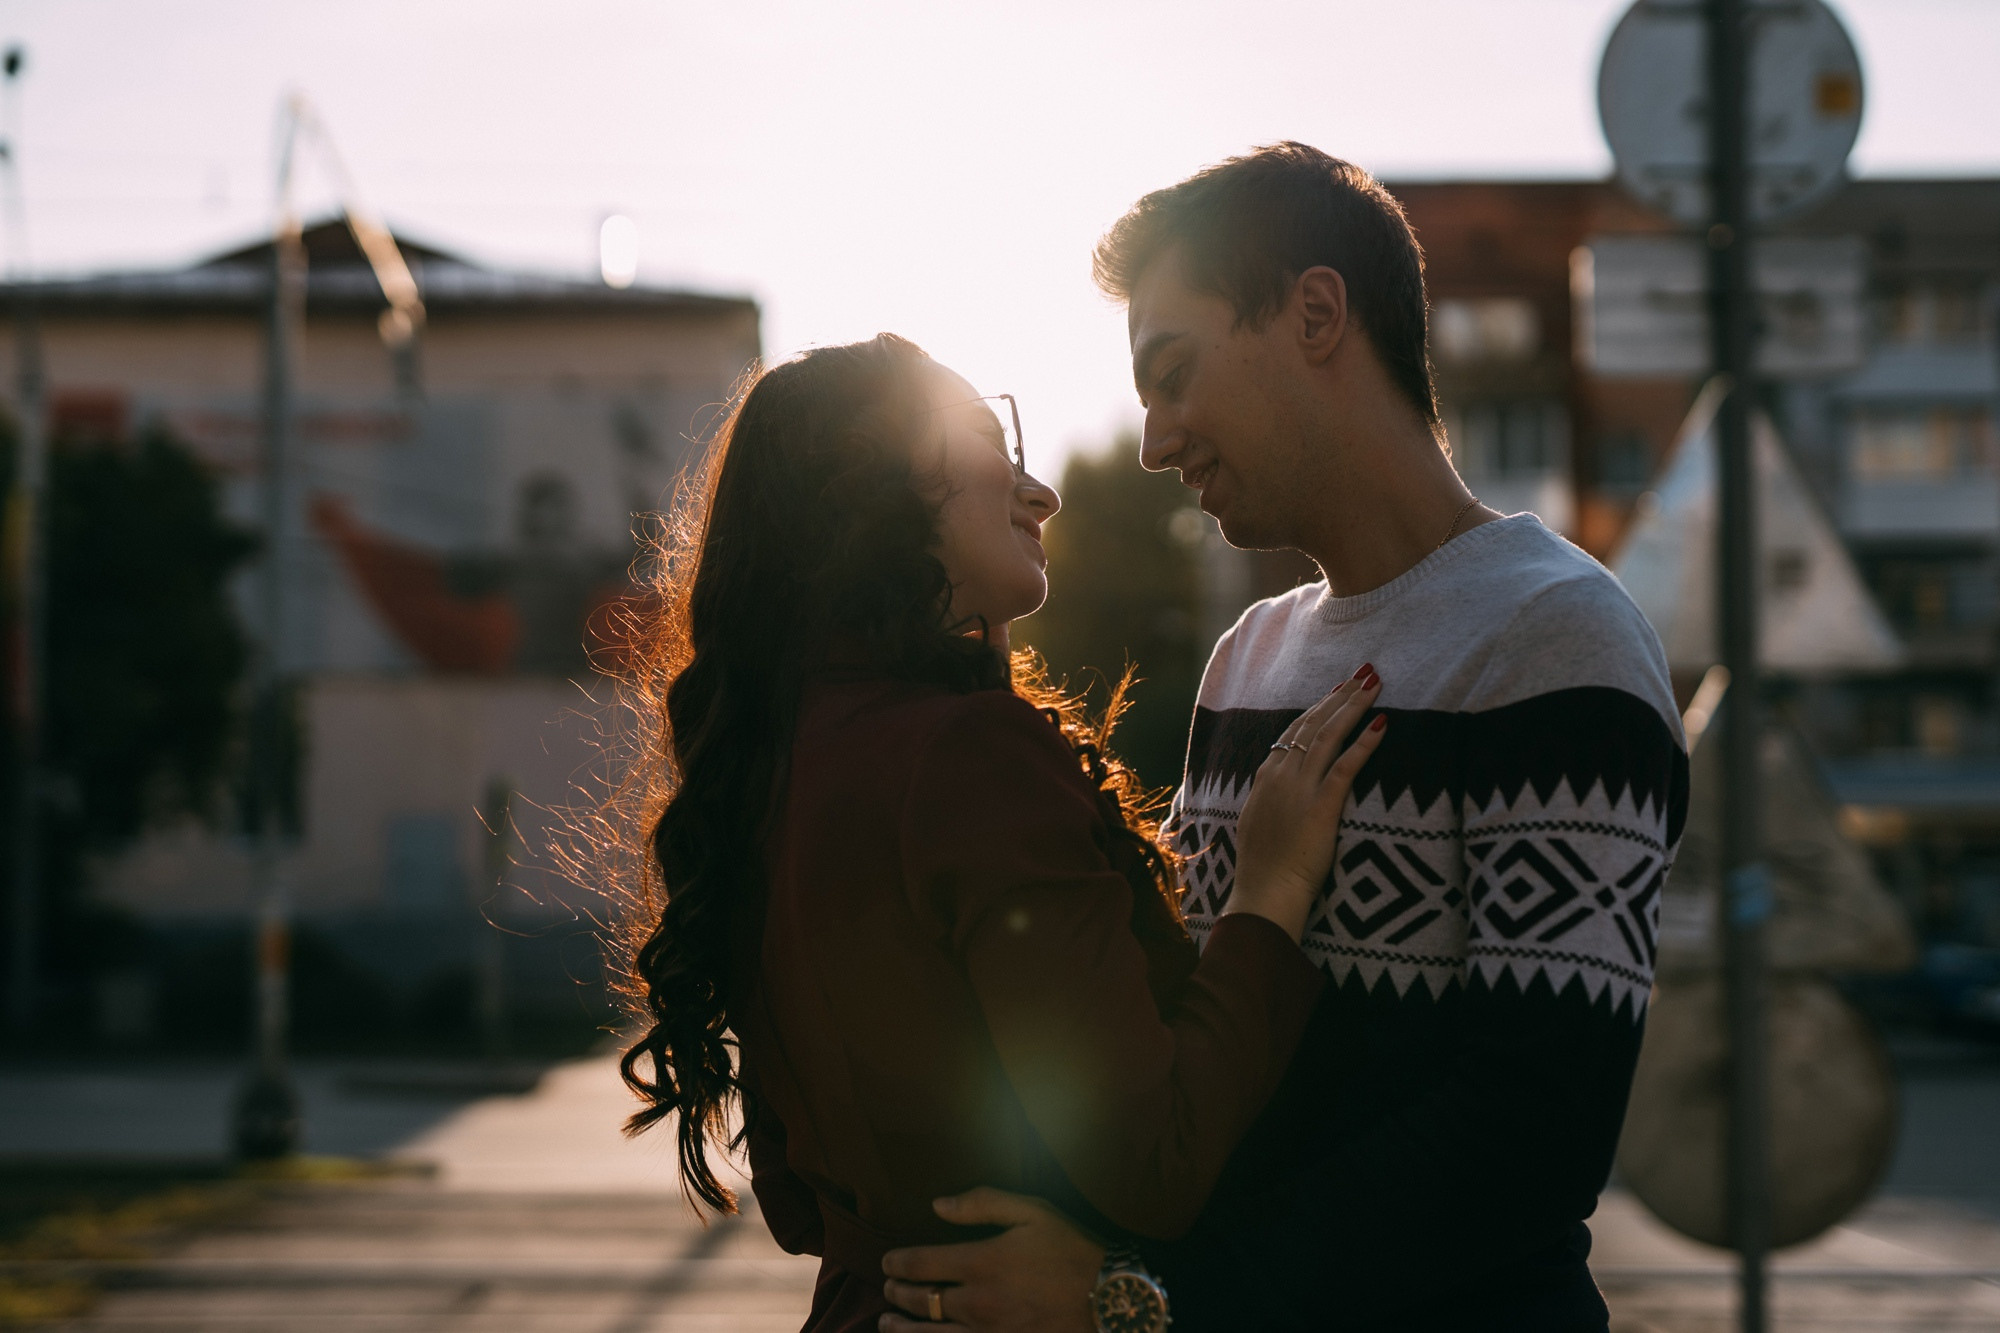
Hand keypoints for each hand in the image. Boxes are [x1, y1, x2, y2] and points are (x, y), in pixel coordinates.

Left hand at [879, 1188, 1102, 1332]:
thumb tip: (937, 1205)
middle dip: (898, 1294)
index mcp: (981, 1262)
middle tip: (886, 1289)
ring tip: (887, 1325)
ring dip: (904, 1330)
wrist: (1111, 1298)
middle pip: (922, 1302)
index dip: (897, 1263)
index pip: (922, 1264)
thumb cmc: (1072, 1249)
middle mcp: (977, 1303)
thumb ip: (982, 1203)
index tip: (886, 1262)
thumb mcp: (1032, 1211)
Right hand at [1226, 664, 1385, 940]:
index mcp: (1265, 778)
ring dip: (1354, 707)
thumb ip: (1269, 800)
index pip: (1293, 732)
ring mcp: (1300, 788)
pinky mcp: (1322, 804)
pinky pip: (1346, 765)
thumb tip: (1277, 790)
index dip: (1317, 709)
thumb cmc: (1262, 869)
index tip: (1335, 692)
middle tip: (1363, 674)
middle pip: (1313, 724)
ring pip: (1329, 735)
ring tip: (1374, 684)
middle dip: (1340, 696)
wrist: (1265, 893)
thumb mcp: (1257, 824)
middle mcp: (1281, 775)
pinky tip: (1382, 724)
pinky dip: (1364, 743)